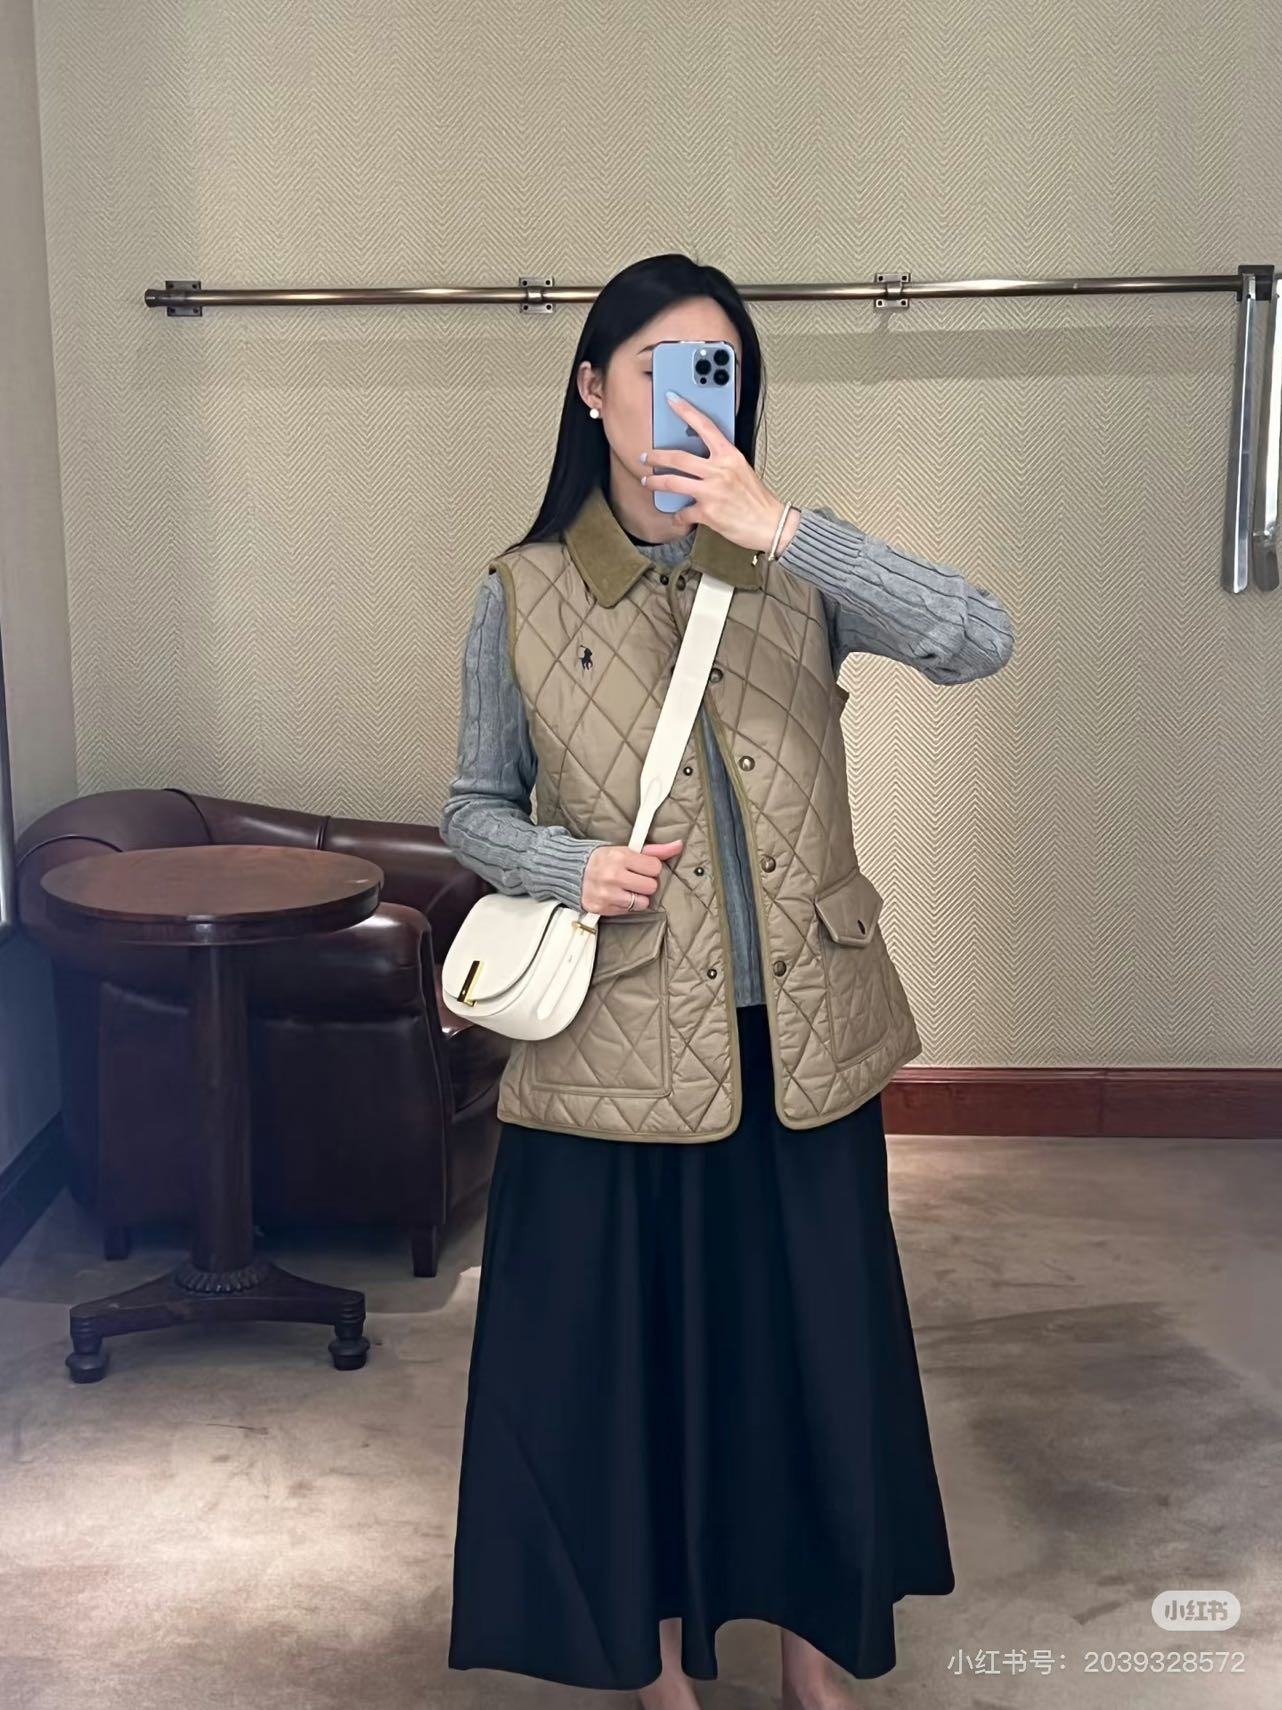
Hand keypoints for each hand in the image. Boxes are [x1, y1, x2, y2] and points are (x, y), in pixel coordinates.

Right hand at [582, 839, 682, 915]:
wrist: (573, 872)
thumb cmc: (604, 860)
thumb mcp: (627, 850)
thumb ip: (655, 850)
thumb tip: (678, 845)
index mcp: (620, 856)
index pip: (654, 867)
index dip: (650, 868)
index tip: (640, 867)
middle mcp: (613, 875)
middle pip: (651, 886)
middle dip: (645, 883)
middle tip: (633, 878)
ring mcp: (607, 893)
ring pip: (642, 902)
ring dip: (637, 897)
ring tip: (626, 888)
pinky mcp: (602, 907)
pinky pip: (628, 911)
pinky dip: (625, 905)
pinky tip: (617, 896)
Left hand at [640, 393, 798, 554]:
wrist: (770, 524)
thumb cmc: (757, 500)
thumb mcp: (741, 470)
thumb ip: (721, 461)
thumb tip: (699, 460)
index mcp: (730, 455)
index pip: (705, 426)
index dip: (686, 410)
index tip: (672, 400)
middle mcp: (719, 470)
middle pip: (678, 457)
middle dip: (656, 456)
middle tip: (645, 456)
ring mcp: (712, 491)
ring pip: (672, 482)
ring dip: (655, 482)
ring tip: (648, 481)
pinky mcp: (707, 512)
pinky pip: (683, 512)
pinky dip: (677, 516)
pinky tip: (676, 516)